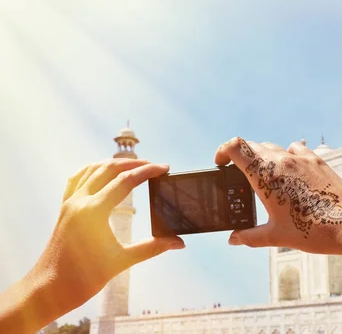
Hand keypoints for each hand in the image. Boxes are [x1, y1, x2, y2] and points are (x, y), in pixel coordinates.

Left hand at [33, 159, 184, 315]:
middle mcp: (79, 202)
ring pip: (92, 170)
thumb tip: (179, 243)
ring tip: (134, 166)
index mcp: (93, 212)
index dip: (148, 172)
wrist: (48, 290)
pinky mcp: (64, 208)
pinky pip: (77, 179)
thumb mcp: (122, 261)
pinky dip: (93, 170)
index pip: (126, 181)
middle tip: (153, 166)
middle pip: (109, 169)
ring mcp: (69, 203)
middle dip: (133, 164)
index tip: (164, 168)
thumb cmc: (83, 279)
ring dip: (114, 164)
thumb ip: (152, 248)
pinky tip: (102, 172)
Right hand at [214, 138, 341, 254]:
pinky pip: (295, 150)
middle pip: (253, 145)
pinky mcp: (318, 161)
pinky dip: (286, 156)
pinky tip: (290, 172)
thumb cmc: (314, 231)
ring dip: (263, 157)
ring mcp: (301, 159)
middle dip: (241, 156)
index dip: (223, 150)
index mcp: (266, 175)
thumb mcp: (277, 236)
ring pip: (274, 147)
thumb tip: (233, 239)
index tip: (220, 164)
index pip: (236, 147)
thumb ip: (250, 236)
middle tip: (238, 174)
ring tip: (264, 176)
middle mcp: (282, 161)